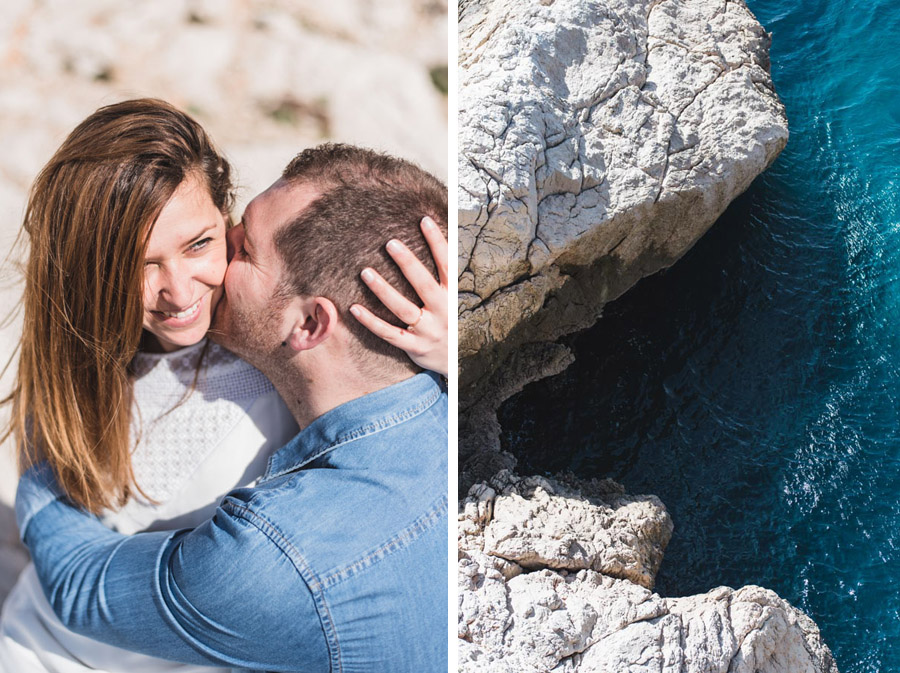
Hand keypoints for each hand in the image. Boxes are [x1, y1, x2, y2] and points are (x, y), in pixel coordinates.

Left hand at [350, 216, 447, 376]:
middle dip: (407, 263)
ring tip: (365, 272)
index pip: (447, 265)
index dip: (437, 242)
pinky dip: (371, 322)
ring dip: (383, 290)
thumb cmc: (453, 323)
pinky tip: (355, 308)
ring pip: (403, 309)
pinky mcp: (414, 347)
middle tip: (390, 243)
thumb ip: (445, 277)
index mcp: (454, 297)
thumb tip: (436, 240)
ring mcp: (427, 331)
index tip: (424, 220)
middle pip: (423, 285)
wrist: (459, 362)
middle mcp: (443, 313)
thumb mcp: (457, 300)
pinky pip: (389, 334)